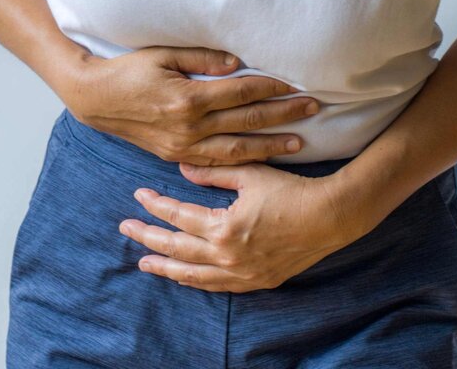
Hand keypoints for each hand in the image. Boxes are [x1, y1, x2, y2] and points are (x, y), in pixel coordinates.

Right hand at [60, 46, 319, 164]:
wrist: (95, 100)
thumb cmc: (128, 71)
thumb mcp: (162, 55)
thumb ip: (202, 60)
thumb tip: (237, 63)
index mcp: (188, 99)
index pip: (241, 92)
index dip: (271, 87)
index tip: (296, 84)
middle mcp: (190, 127)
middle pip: (247, 122)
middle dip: (283, 115)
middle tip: (313, 108)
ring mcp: (184, 146)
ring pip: (237, 150)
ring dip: (271, 146)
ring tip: (300, 143)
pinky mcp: (177, 156)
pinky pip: (217, 163)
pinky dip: (243, 161)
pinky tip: (262, 159)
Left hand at [118, 162, 367, 292]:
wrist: (330, 217)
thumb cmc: (292, 191)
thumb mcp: (251, 175)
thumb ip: (213, 172)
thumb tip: (182, 169)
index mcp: (223, 227)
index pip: (178, 217)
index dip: (155, 206)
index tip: (139, 196)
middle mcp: (228, 256)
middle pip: (176, 248)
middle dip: (148, 238)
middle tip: (125, 229)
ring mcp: (242, 274)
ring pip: (193, 275)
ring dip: (166, 267)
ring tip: (144, 262)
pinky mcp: (256, 282)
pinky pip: (217, 286)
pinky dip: (196, 281)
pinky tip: (185, 277)